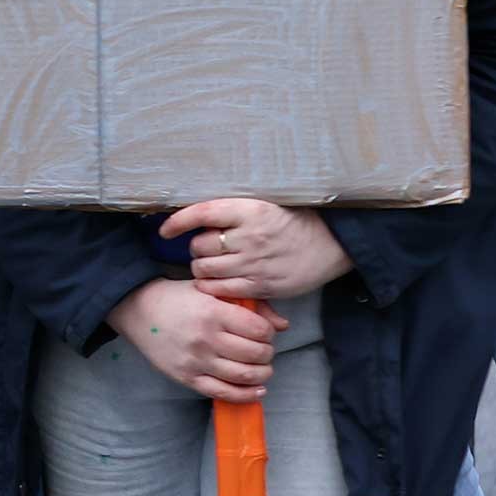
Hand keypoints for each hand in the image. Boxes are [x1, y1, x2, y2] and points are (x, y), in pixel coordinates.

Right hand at [108, 279, 284, 400]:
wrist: (138, 310)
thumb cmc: (178, 297)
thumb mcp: (211, 291)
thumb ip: (248, 305)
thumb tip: (283, 325)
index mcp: (212, 312)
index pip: (259, 330)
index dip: (269, 333)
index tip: (264, 332)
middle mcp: (205, 338)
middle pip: (256, 354)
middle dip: (267, 353)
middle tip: (262, 349)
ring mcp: (196, 361)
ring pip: (244, 375)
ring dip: (262, 374)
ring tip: (261, 367)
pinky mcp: (187, 377)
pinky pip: (224, 393)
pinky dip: (246, 395)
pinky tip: (257, 390)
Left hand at [164, 198, 354, 300]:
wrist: (330, 242)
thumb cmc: (292, 221)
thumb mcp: (262, 205)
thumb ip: (232, 213)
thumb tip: (198, 221)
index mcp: (247, 210)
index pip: (200, 214)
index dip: (177, 222)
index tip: (165, 230)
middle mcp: (249, 237)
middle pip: (199, 246)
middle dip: (196, 248)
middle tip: (204, 248)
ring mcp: (255, 263)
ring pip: (206, 269)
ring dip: (201, 268)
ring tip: (209, 265)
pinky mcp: (262, 285)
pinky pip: (222, 289)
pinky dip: (212, 287)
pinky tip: (214, 282)